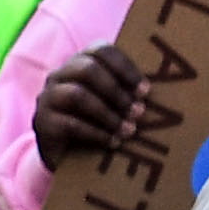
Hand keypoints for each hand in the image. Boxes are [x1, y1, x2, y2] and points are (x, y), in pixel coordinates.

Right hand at [27, 42, 173, 171]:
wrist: (65, 158)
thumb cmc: (96, 125)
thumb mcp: (111, 104)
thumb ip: (128, 92)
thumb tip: (166, 93)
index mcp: (79, 64)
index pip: (100, 50)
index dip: (125, 67)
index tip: (145, 90)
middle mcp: (59, 76)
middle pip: (87, 69)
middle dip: (117, 91)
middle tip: (139, 112)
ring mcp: (47, 99)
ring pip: (78, 95)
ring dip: (109, 114)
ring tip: (129, 131)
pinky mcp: (43, 123)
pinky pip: (70, 124)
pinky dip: (96, 134)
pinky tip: (113, 143)